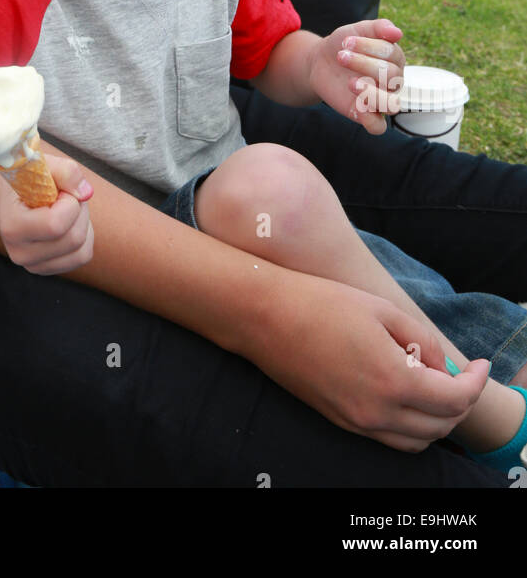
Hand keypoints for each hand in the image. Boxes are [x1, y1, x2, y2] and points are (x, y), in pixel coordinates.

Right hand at [0, 155, 93, 275]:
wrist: (7, 196)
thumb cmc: (25, 178)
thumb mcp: (41, 164)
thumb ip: (65, 171)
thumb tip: (86, 193)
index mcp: (13, 228)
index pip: (56, 224)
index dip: (69, 202)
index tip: (60, 189)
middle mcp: (20, 253)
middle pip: (74, 239)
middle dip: (79, 211)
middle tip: (66, 195)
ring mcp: (33, 265)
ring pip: (82, 251)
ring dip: (84, 224)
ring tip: (67, 209)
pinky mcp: (47, 268)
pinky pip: (82, 256)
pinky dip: (85, 237)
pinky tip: (70, 223)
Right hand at [245, 273, 487, 451]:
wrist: (264, 317)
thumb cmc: (321, 303)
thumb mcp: (381, 309)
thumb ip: (420, 340)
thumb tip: (438, 365)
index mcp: (393, 380)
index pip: (455, 399)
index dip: (474, 382)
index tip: (480, 365)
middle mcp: (377, 412)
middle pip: (440, 426)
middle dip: (459, 402)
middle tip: (459, 374)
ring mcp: (356, 422)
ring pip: (416, 442)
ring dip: (435, 420)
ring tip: (432, 385)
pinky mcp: (340, 421)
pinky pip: (389, 438)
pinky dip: (408, 424)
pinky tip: (402, 390)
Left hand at [308, 19, 403, 134]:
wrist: (321, 61)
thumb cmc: (344, 45)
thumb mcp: (357, 30)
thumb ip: (378, 28)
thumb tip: (398, 33)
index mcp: (395, 60)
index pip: (392, 54)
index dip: (369, 47)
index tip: (345, 41)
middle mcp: (393, 82)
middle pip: (391, 77)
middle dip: (364, 64)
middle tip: (341, 56)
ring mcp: (381, 100)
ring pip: (392, 105)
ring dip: (372, 93)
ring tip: (351, 82)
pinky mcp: (365, 115)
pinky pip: (378, 127)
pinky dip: (371, 119)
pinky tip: (356, 104)